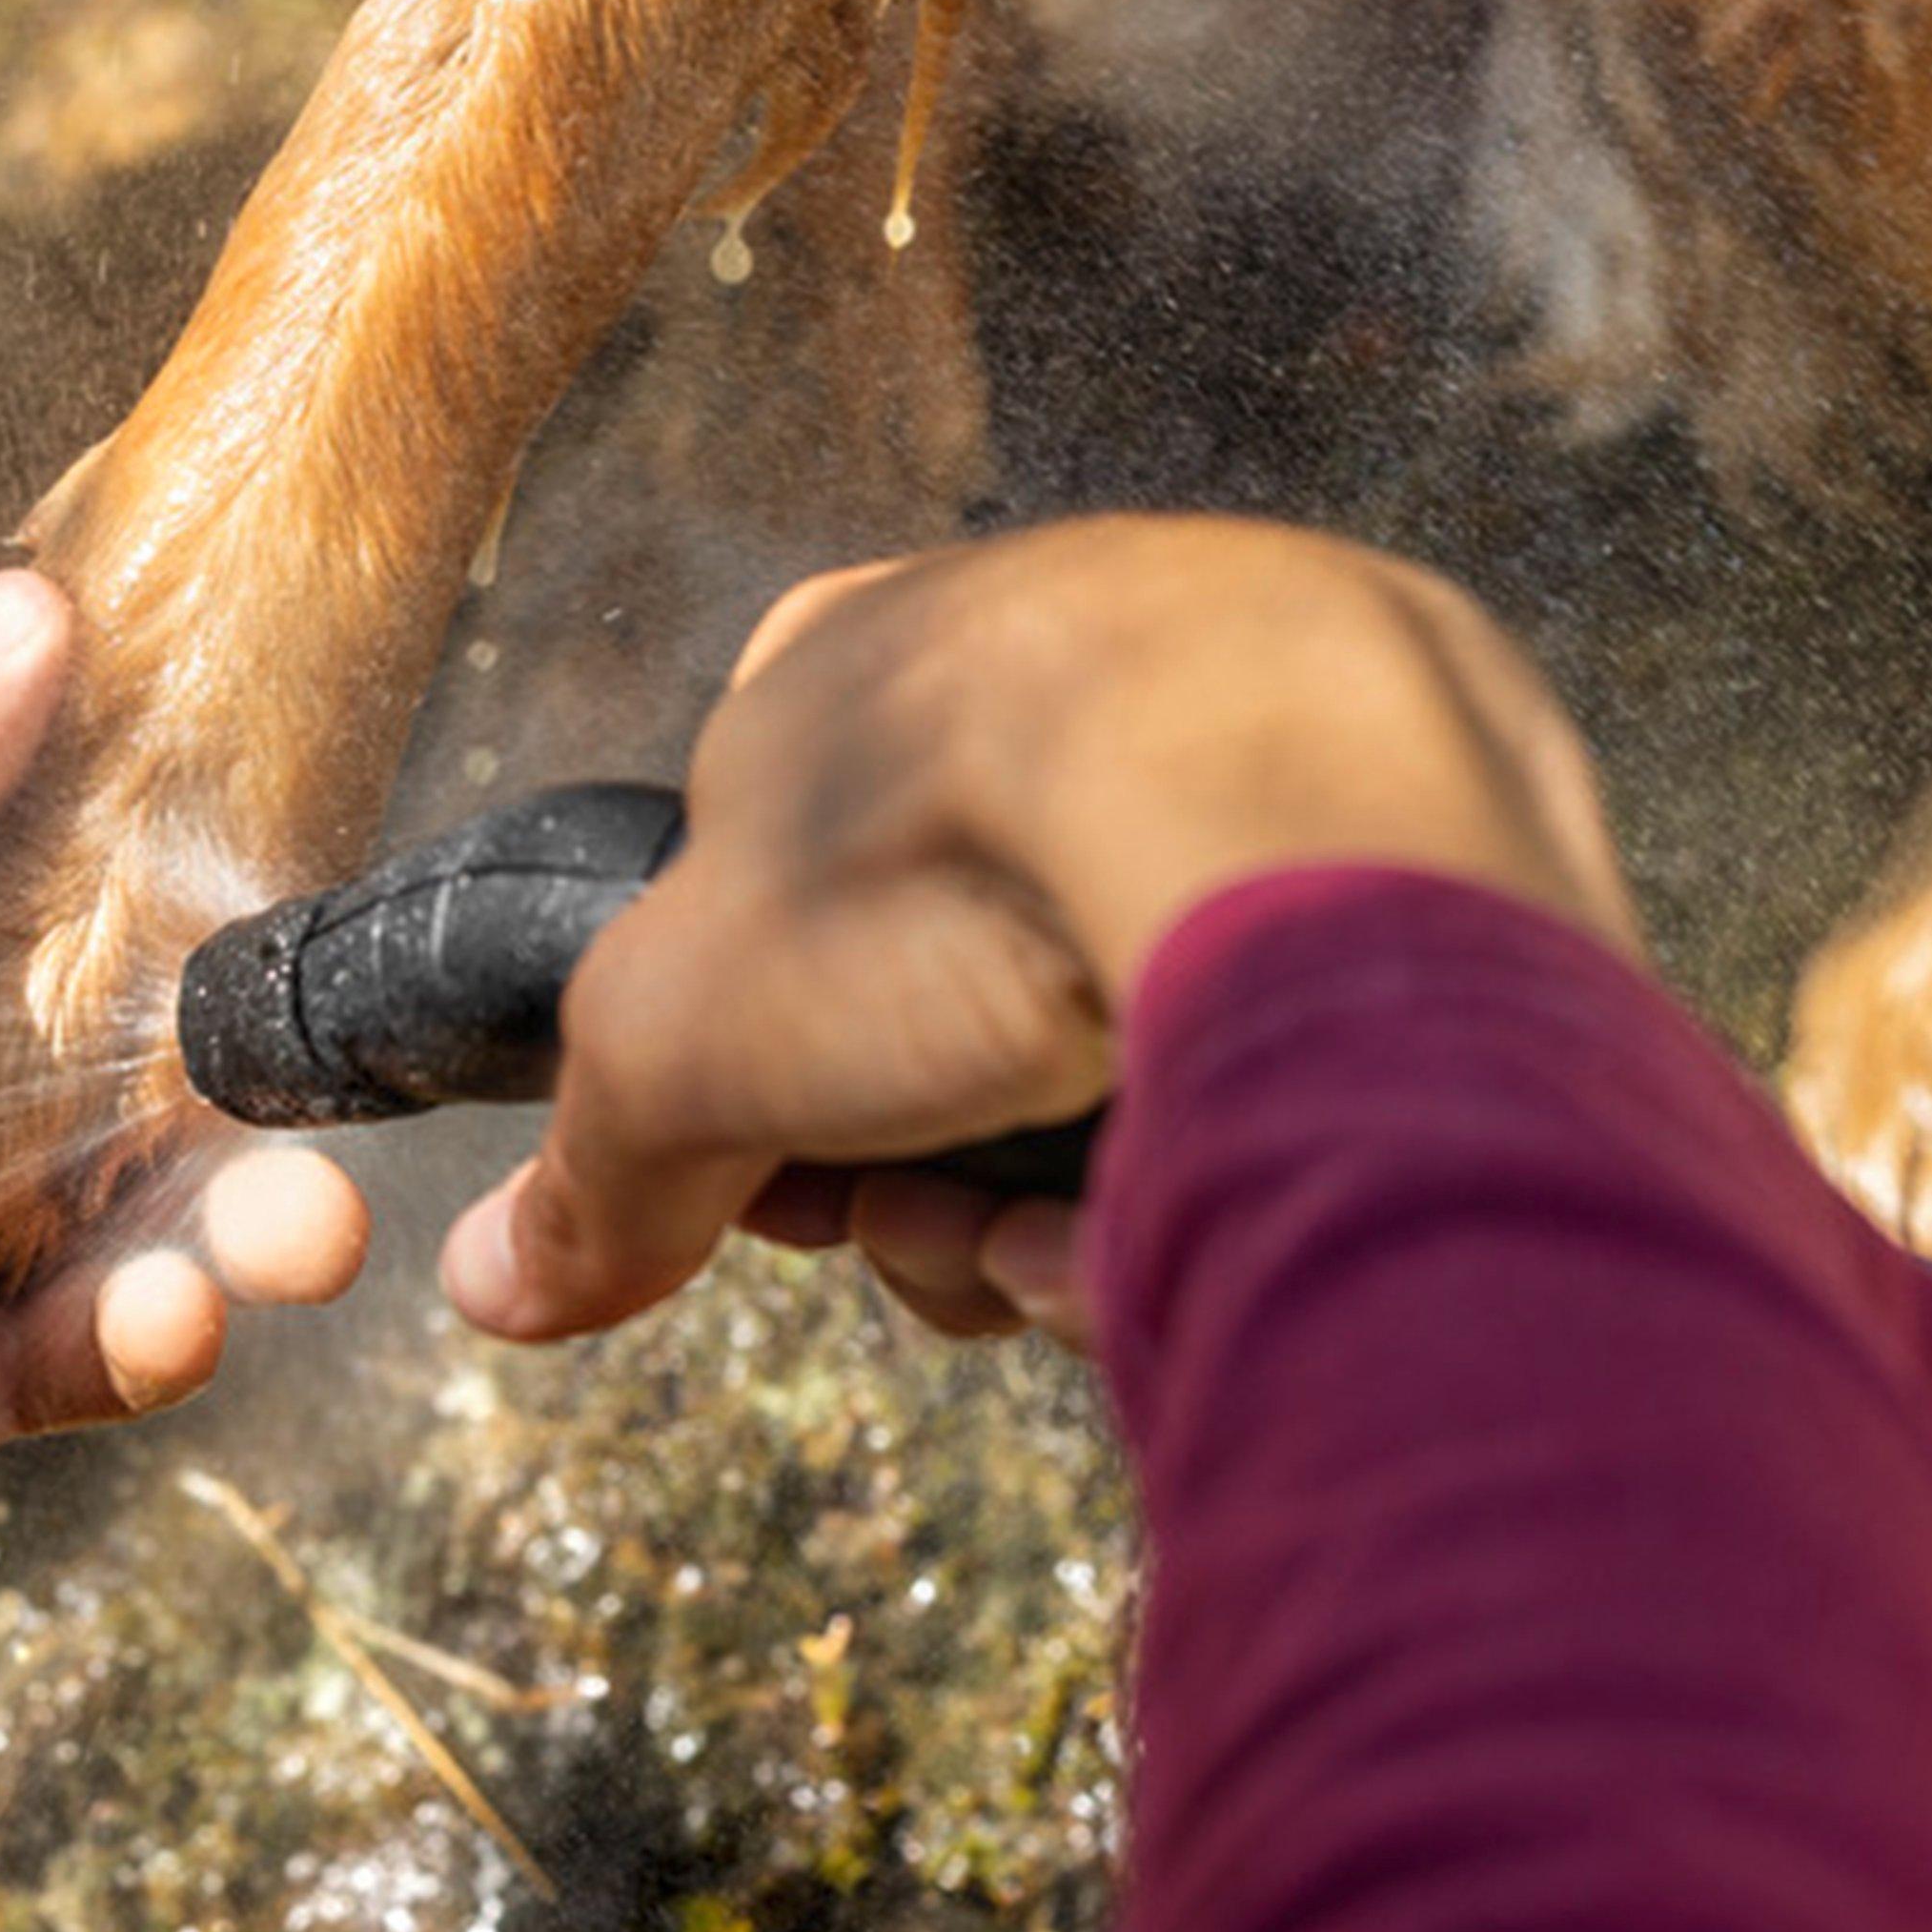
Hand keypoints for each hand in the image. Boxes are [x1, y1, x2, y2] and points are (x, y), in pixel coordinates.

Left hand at [0, 572, 366, 1662]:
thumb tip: (39, 604)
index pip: (12, 900)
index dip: (157, 896)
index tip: (298, 876)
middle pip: (74, 1081)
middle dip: (221, 1096)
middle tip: (343, 1118)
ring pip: (74, 1233)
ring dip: (205, 1232)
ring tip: (308, 1235)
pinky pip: (14, 1377)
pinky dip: (114, 1348)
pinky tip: (179, 1322)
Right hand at [439, 515, 1631, 1346]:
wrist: (1304, 829)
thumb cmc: (953, 876)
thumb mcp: (686, 1039)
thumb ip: (589, 1164)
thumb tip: (490, 1280)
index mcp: (868, 652)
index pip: (770, 884)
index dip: (761, 1070)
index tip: (786, 1186)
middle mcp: (1066, 655)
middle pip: (944, 987)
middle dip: (916, 1157)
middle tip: (932, 1226)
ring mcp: (1264, 723)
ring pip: (1118, 1027)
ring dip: (1056, 1189)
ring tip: (1068, 1250)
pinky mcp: (1441, 821)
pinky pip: (1294, 1022)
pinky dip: (1228, 1145)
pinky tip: (1204, 1213)